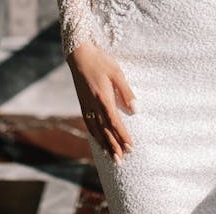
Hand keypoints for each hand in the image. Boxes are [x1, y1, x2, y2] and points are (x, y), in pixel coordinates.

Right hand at [66, 43, 135, 161]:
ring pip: (95, 130)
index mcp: (103, 98)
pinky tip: (98, 142)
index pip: (114, 122)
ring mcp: (86, 105)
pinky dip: (94, 136)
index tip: (131, 147)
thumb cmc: (101, 61)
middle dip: (113, 146)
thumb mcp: (117, 73)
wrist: (79, 55)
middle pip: (104, 130)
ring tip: (111, 157)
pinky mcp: (82, 104)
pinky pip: (88, 124)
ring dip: (104, 145)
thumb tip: (135, 110)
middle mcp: (93, 105)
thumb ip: (126, 92)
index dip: (122, 136)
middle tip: (121, 160)